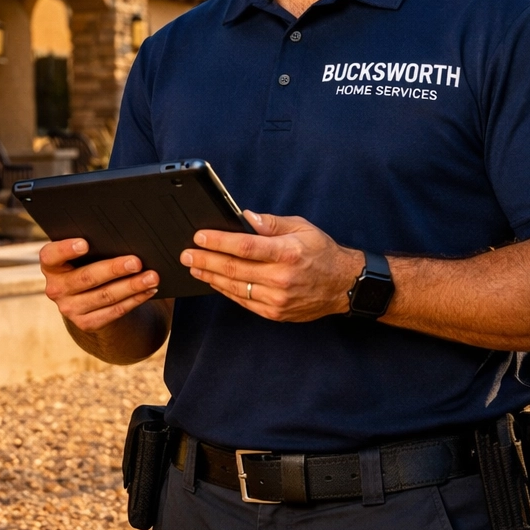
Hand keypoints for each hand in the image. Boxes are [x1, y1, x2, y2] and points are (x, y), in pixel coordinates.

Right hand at [39, 238, 160, 331]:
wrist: (86, 299)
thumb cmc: (86, 264)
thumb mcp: (81, 255)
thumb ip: (92, 246)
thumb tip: (123, 237)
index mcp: (51, 266)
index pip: (51, 255)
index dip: (66, 249)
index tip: (85, 243)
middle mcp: (56, 289)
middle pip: (86, 277)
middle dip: (114, 269)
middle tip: (136, 262)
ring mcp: (69, 308)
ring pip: (105, 296)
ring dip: (131, 286)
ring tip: (151, 277)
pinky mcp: (85, 323)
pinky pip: (114, 311)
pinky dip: (134, 300)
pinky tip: (148, 291)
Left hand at [181, 211, 363, 322]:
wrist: (343, 286)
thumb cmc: (321, 252)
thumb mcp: (301, 227)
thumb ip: (270, 223)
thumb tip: (244, 216)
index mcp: (288, 252)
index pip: (244, 246)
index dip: (218, 241)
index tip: (199, 236)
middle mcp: (281, 278)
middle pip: (233, 269)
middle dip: (205, 260)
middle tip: (186, 254)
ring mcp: (277, 299)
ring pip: (234, 287)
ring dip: (210, 277)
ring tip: (194, 267)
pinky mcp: (275, 313)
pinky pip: (243, 301)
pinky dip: (225, 291)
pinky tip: (213, 281)